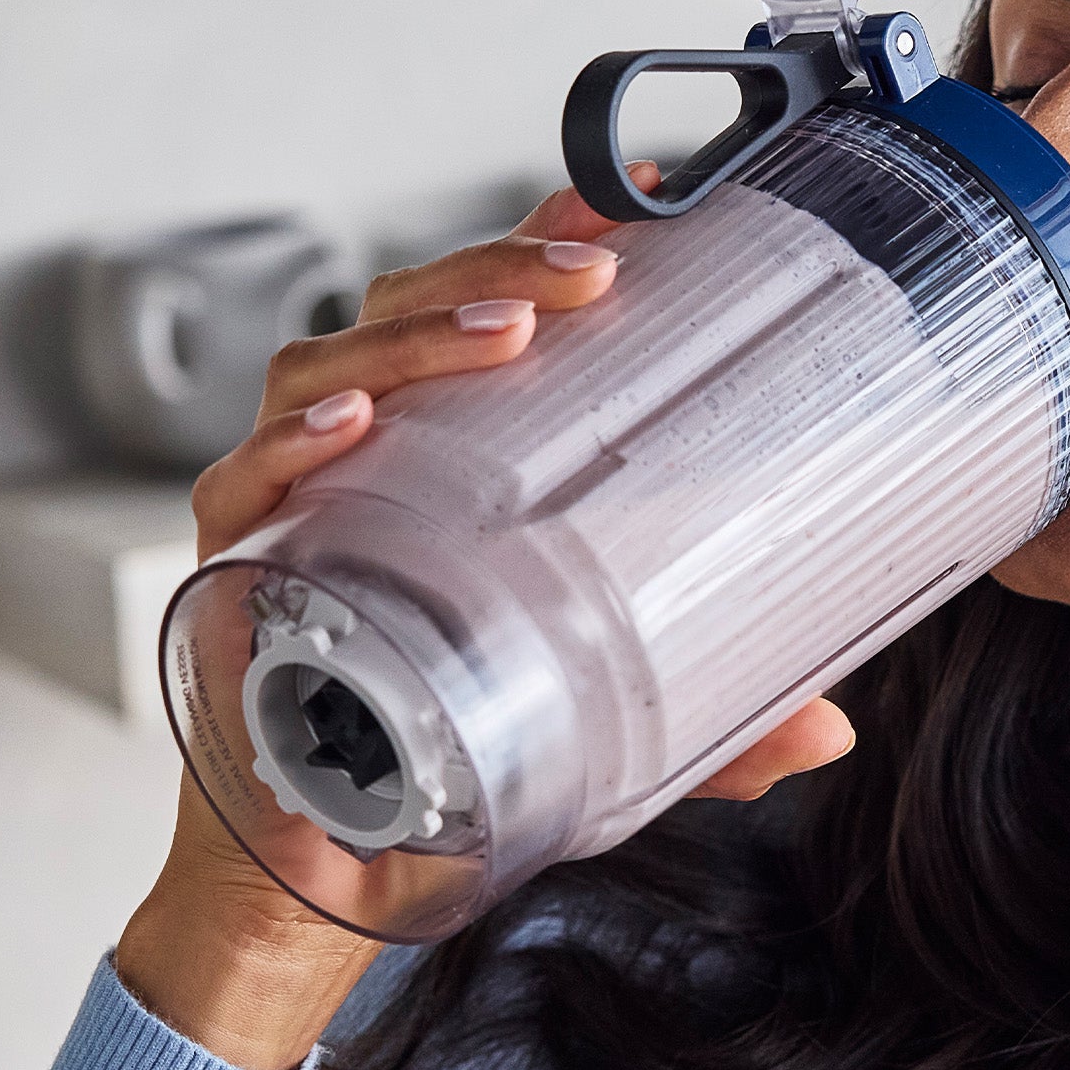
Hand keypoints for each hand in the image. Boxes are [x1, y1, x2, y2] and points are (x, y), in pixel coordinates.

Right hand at [116, 173, 854, 1069]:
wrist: (335, 873)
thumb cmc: (455, 763)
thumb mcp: (613, 737)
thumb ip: (715, 729)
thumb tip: (832, 730)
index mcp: (457, 460)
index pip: (497, 314)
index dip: (548, 238)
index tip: (633, 195)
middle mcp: (373, 460)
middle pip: (414, 311)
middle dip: (499, 266)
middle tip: (594, 267)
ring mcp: (299, 506)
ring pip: (329, 368)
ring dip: (412, 337)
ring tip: (503, 332)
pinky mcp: (238, 571)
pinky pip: (246, 486)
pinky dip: (290, 448)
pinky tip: (352, 431)